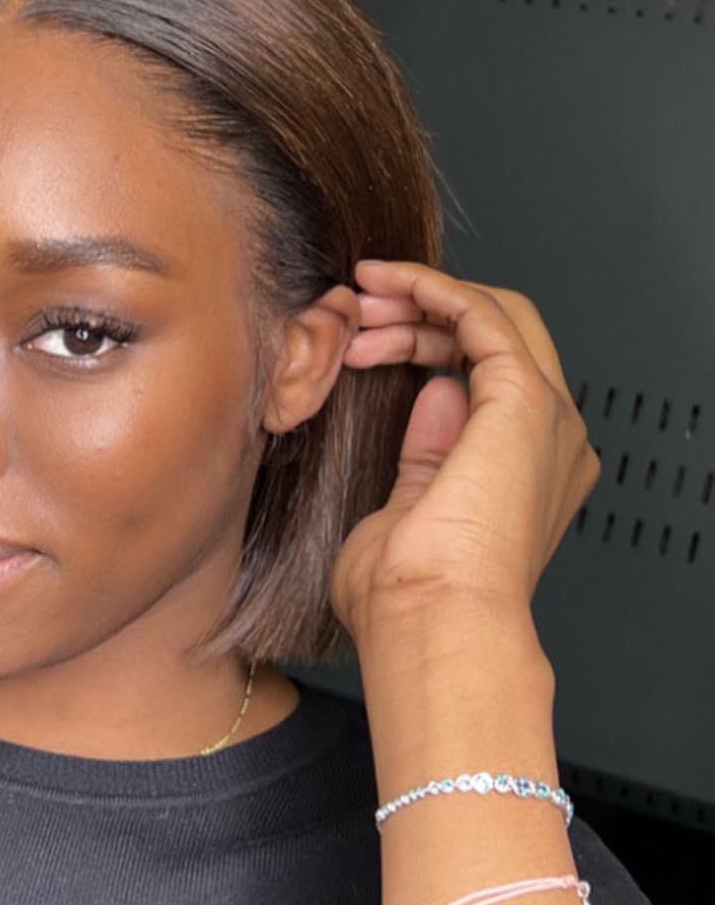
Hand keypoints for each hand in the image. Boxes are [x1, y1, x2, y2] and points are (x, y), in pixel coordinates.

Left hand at [327, 259, 600, 655]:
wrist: (432, 620)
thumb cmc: (409, 595)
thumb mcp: (410, 507)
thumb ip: (426, 452)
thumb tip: (431, 394)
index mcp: (528, 468)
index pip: (484, 374)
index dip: (421, 342)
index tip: (361, 336)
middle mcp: (549, 439)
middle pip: (495, 336)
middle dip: (420, 312)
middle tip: (356, 307)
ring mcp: (546, 418)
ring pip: (493, 316)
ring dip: (420, 298)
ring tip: (357, 300)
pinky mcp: (524, 400)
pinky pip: (483, 314)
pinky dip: (435, 289)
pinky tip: (390, 284)